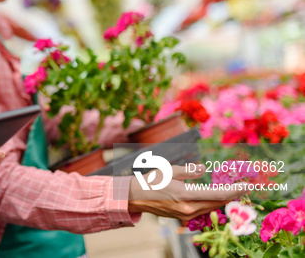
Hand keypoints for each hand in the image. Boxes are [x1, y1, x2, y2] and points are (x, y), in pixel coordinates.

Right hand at [128, 164, 245, 220]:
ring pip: (211, 208)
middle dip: (233, 195)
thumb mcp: (169, 170)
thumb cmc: (152, 181)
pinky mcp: (183, 217)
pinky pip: (203, 211)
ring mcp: (186, 215)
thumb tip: (202, 168)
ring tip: (235, 192)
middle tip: (246, 187)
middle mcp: (188, 208)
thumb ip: (188, 170)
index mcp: (186, 195)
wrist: (137, 197)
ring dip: (224, 200)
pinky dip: (212, 204)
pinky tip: (218, 198)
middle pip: (217, 203)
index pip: (217, 194)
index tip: (247, 186)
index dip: (234, 190)